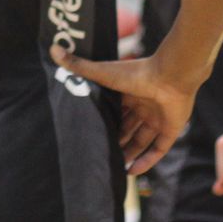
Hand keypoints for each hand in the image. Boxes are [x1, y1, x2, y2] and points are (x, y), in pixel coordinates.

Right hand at [52, 44, 196, 169]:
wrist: (171, 76)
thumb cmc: (136, 73)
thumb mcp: (103, 72)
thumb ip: (79, 66)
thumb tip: (51, 49)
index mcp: (129, 93)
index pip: (116, 111)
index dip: (106, 122)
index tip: (92, 133)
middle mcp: (144, 106)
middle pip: (128, 128)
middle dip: (116, 140)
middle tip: (101, 154)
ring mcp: (158, 118)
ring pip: (142, 141)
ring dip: (130, 154)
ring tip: (114, 167)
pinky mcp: (171, 130)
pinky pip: (158, 150)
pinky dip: (146, 162)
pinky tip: (132, 172)